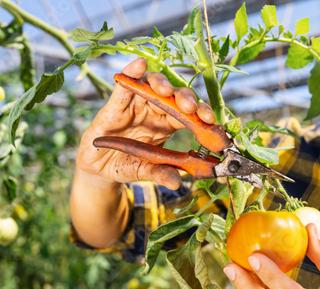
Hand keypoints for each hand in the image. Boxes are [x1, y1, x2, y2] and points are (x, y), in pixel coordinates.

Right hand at [76, 58, 215, 188]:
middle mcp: (156, 111)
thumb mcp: (144, 172)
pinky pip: (125, 85)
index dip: (201, 115)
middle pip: (176, 98)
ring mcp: (138, 104)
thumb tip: (176, 181)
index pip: (190, 116)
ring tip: (166, 91)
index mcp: (169, 125)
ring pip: (154, 86)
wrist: (99, 167)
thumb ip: (158, 173)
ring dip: (162, 85)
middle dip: (186, 100)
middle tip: (191, 108)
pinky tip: (139, 65)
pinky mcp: (117, 102)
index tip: (210, 120)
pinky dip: (132, 72)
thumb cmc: (127, 165)